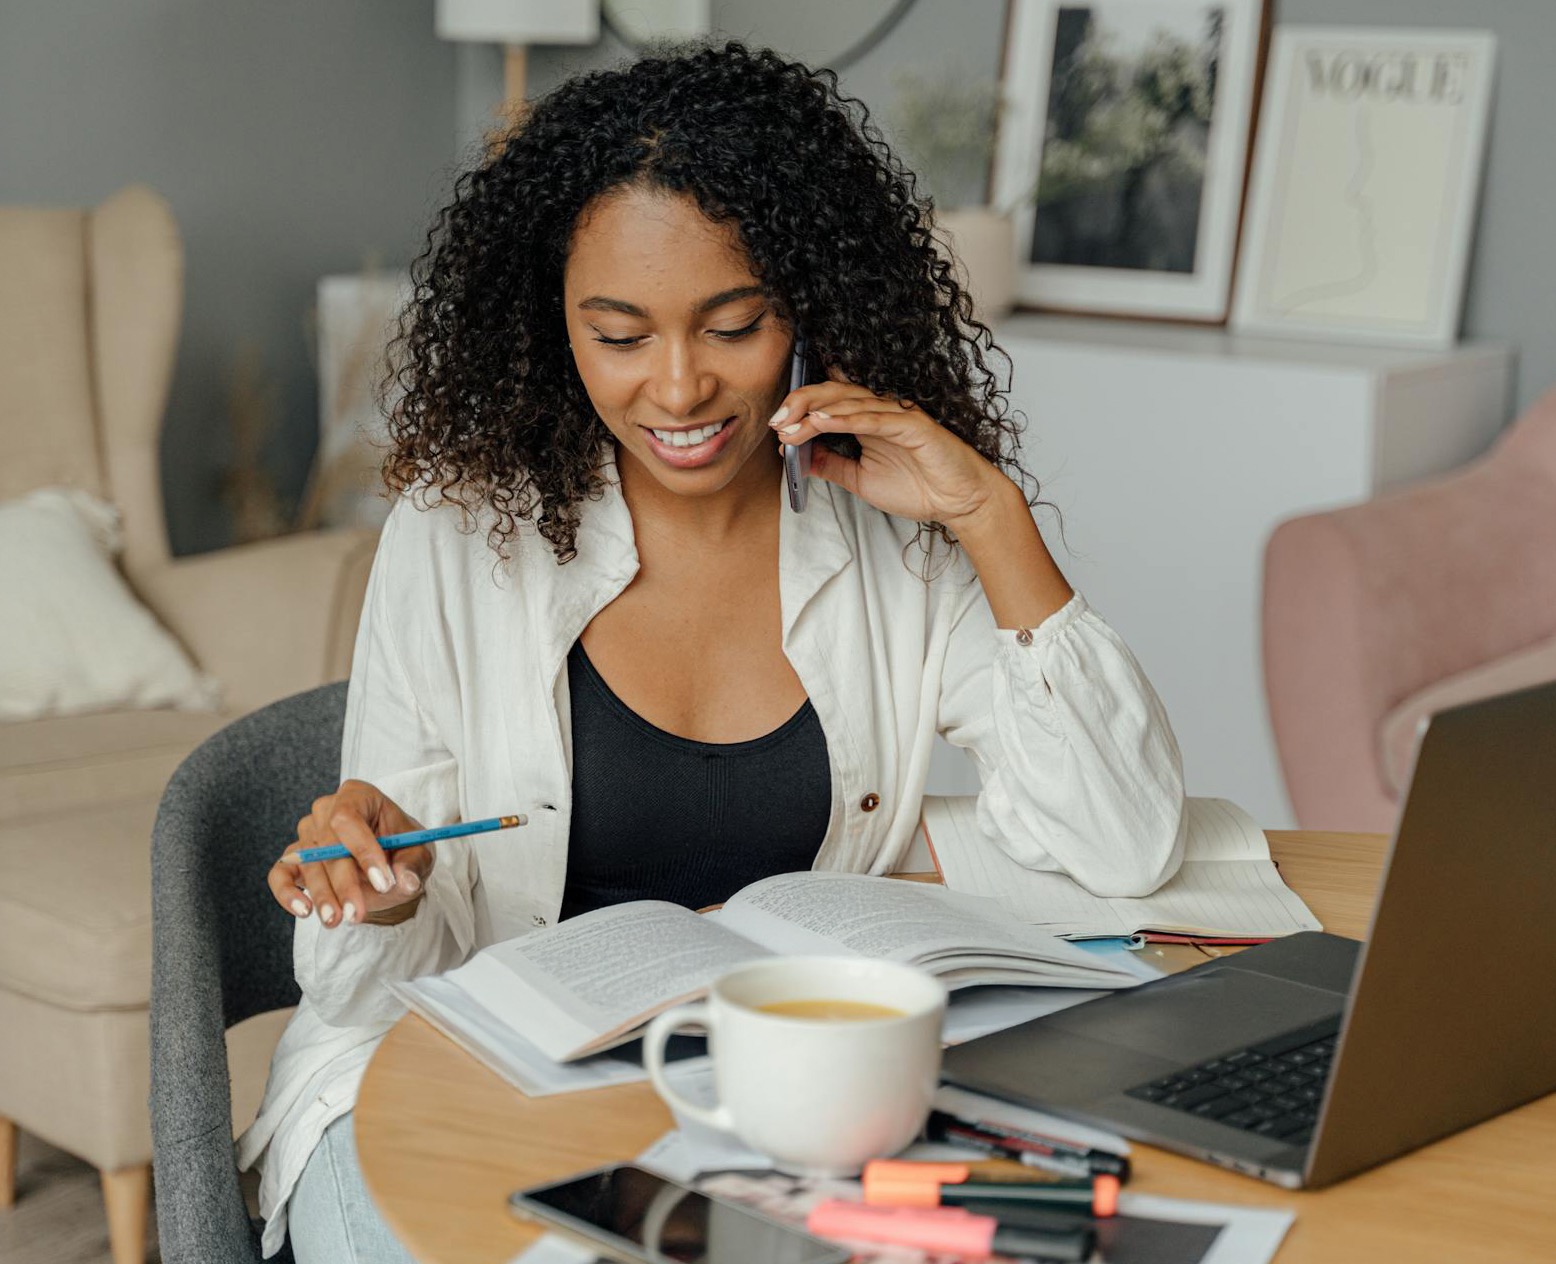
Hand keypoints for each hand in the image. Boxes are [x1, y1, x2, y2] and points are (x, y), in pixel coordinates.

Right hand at [267, 780, 433, 928]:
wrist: (387, 868)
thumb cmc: (402, 851)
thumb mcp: (419, 854)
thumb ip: (413, 865)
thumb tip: (405, 880)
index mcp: (359, 796)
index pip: (348, 817)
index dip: (363, 850)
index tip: (383, 881)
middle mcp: (327, 810)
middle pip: (326, 844)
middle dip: (343, 882)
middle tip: (358, 912)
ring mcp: (307, 834)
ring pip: (308, 864)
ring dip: (322, 895)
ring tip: (338, 920)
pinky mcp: (294, 860)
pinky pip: (280, 874)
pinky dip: (287, 893)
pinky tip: (304, 910)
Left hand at [768, 368, 1008, 527]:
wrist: (959, 502)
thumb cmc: (919, 488)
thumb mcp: (861, 480)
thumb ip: (833, 466)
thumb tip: (800, 458)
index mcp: (868, 419)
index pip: (828, 402)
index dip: (799, 408)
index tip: (775, 426)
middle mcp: (880, 410)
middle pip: (832, 393)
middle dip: (799, 404)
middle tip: (775, 421)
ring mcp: (897, 414)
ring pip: (848, 401)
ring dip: (814, 411)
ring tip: (788, 424)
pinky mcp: (912, 425)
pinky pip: (873, 418)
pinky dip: (845, 418)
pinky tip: (821, 422)